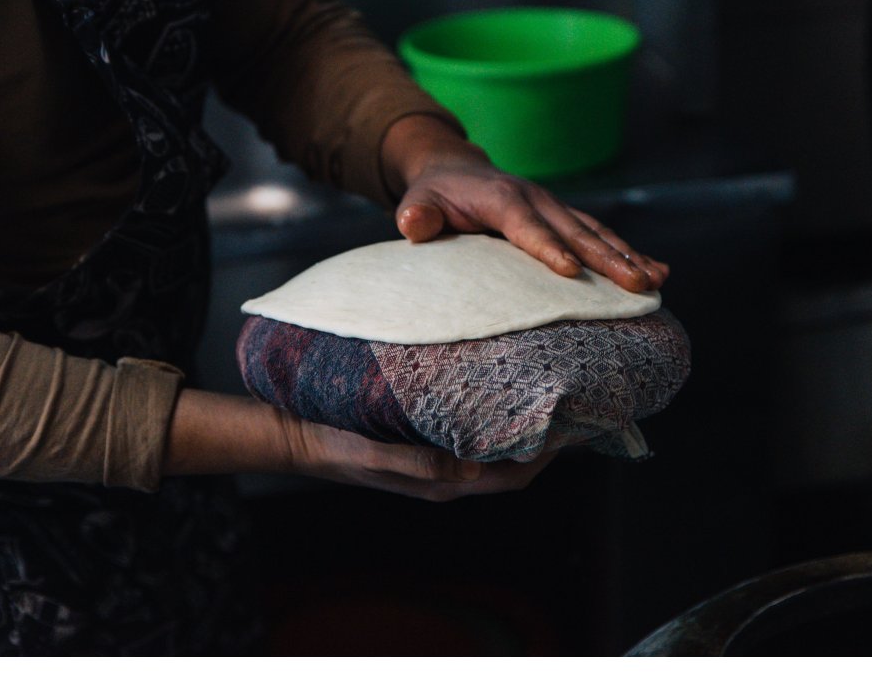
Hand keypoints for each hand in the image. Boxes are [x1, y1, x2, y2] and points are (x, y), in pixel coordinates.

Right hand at [284, 414, 555, 502]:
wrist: (296, 436)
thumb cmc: (333, 444)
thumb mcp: (372, 453)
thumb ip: (418, 463)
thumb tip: (469, 471)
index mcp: (444, 484)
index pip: (514, 476)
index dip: (549, 455)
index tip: (574, 424)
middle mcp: (449, 476)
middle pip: (515, 463)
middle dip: (547, 439)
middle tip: (573, 400)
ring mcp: (438, 458)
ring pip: (497, 447)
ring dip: (524, 426)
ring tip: (545, 390)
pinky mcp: (427, 440)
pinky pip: (474, 433)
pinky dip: (497, 416)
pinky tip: (500, 387)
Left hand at [381, 115, 668, 292]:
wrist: (455, 169)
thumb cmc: (435, 195)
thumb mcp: (418, 201)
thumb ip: (417, 214)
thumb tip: (414, 223)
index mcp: (502, 199)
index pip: (527, 226)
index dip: (548, 247)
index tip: (571, 271)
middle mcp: (537, 200)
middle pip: (576, 231)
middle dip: (608, 259)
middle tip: (637, 285)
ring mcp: (555, 208)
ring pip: (597, 233)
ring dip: (628, 257)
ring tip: (656, 280)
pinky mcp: (565, 218)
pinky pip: (601, 235)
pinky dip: (629, 252)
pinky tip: (657, 271)